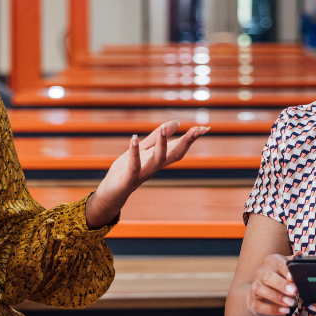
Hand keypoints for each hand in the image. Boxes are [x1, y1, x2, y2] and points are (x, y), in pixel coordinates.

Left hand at [85, 121, 210, 228]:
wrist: (110, 192)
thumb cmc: (126, 171)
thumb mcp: (143, 150)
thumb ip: (157, 137)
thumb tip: (175, 122)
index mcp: (158, 159)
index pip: (178, 148)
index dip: (191, 138)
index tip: (205, 128)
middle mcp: (154, 167)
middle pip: (174, 154)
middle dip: (186, 142)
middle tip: (197, 130)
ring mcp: (143, 173)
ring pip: (157, 160)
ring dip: (163, 144)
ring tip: (165, 127)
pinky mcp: (129, 178)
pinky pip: (133, 165)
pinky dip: (134, 153)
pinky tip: (134, 139)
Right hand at [246, 253, 296, 315]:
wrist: (263, 294)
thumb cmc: (281, 278)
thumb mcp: (288, 269)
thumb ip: (294, 263)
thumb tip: (299, 255)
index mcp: (271, 262)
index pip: (278, 263)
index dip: (285, 270)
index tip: (293, 277)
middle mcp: (261, 272)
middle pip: (268, 277)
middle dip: (281, 284)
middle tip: (294, 291)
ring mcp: (255, 286)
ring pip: (261, 290)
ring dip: (277, 297)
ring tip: (291, 303)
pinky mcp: (253, 301)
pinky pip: (259, 305)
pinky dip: (272, 309)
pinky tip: (284, 311)